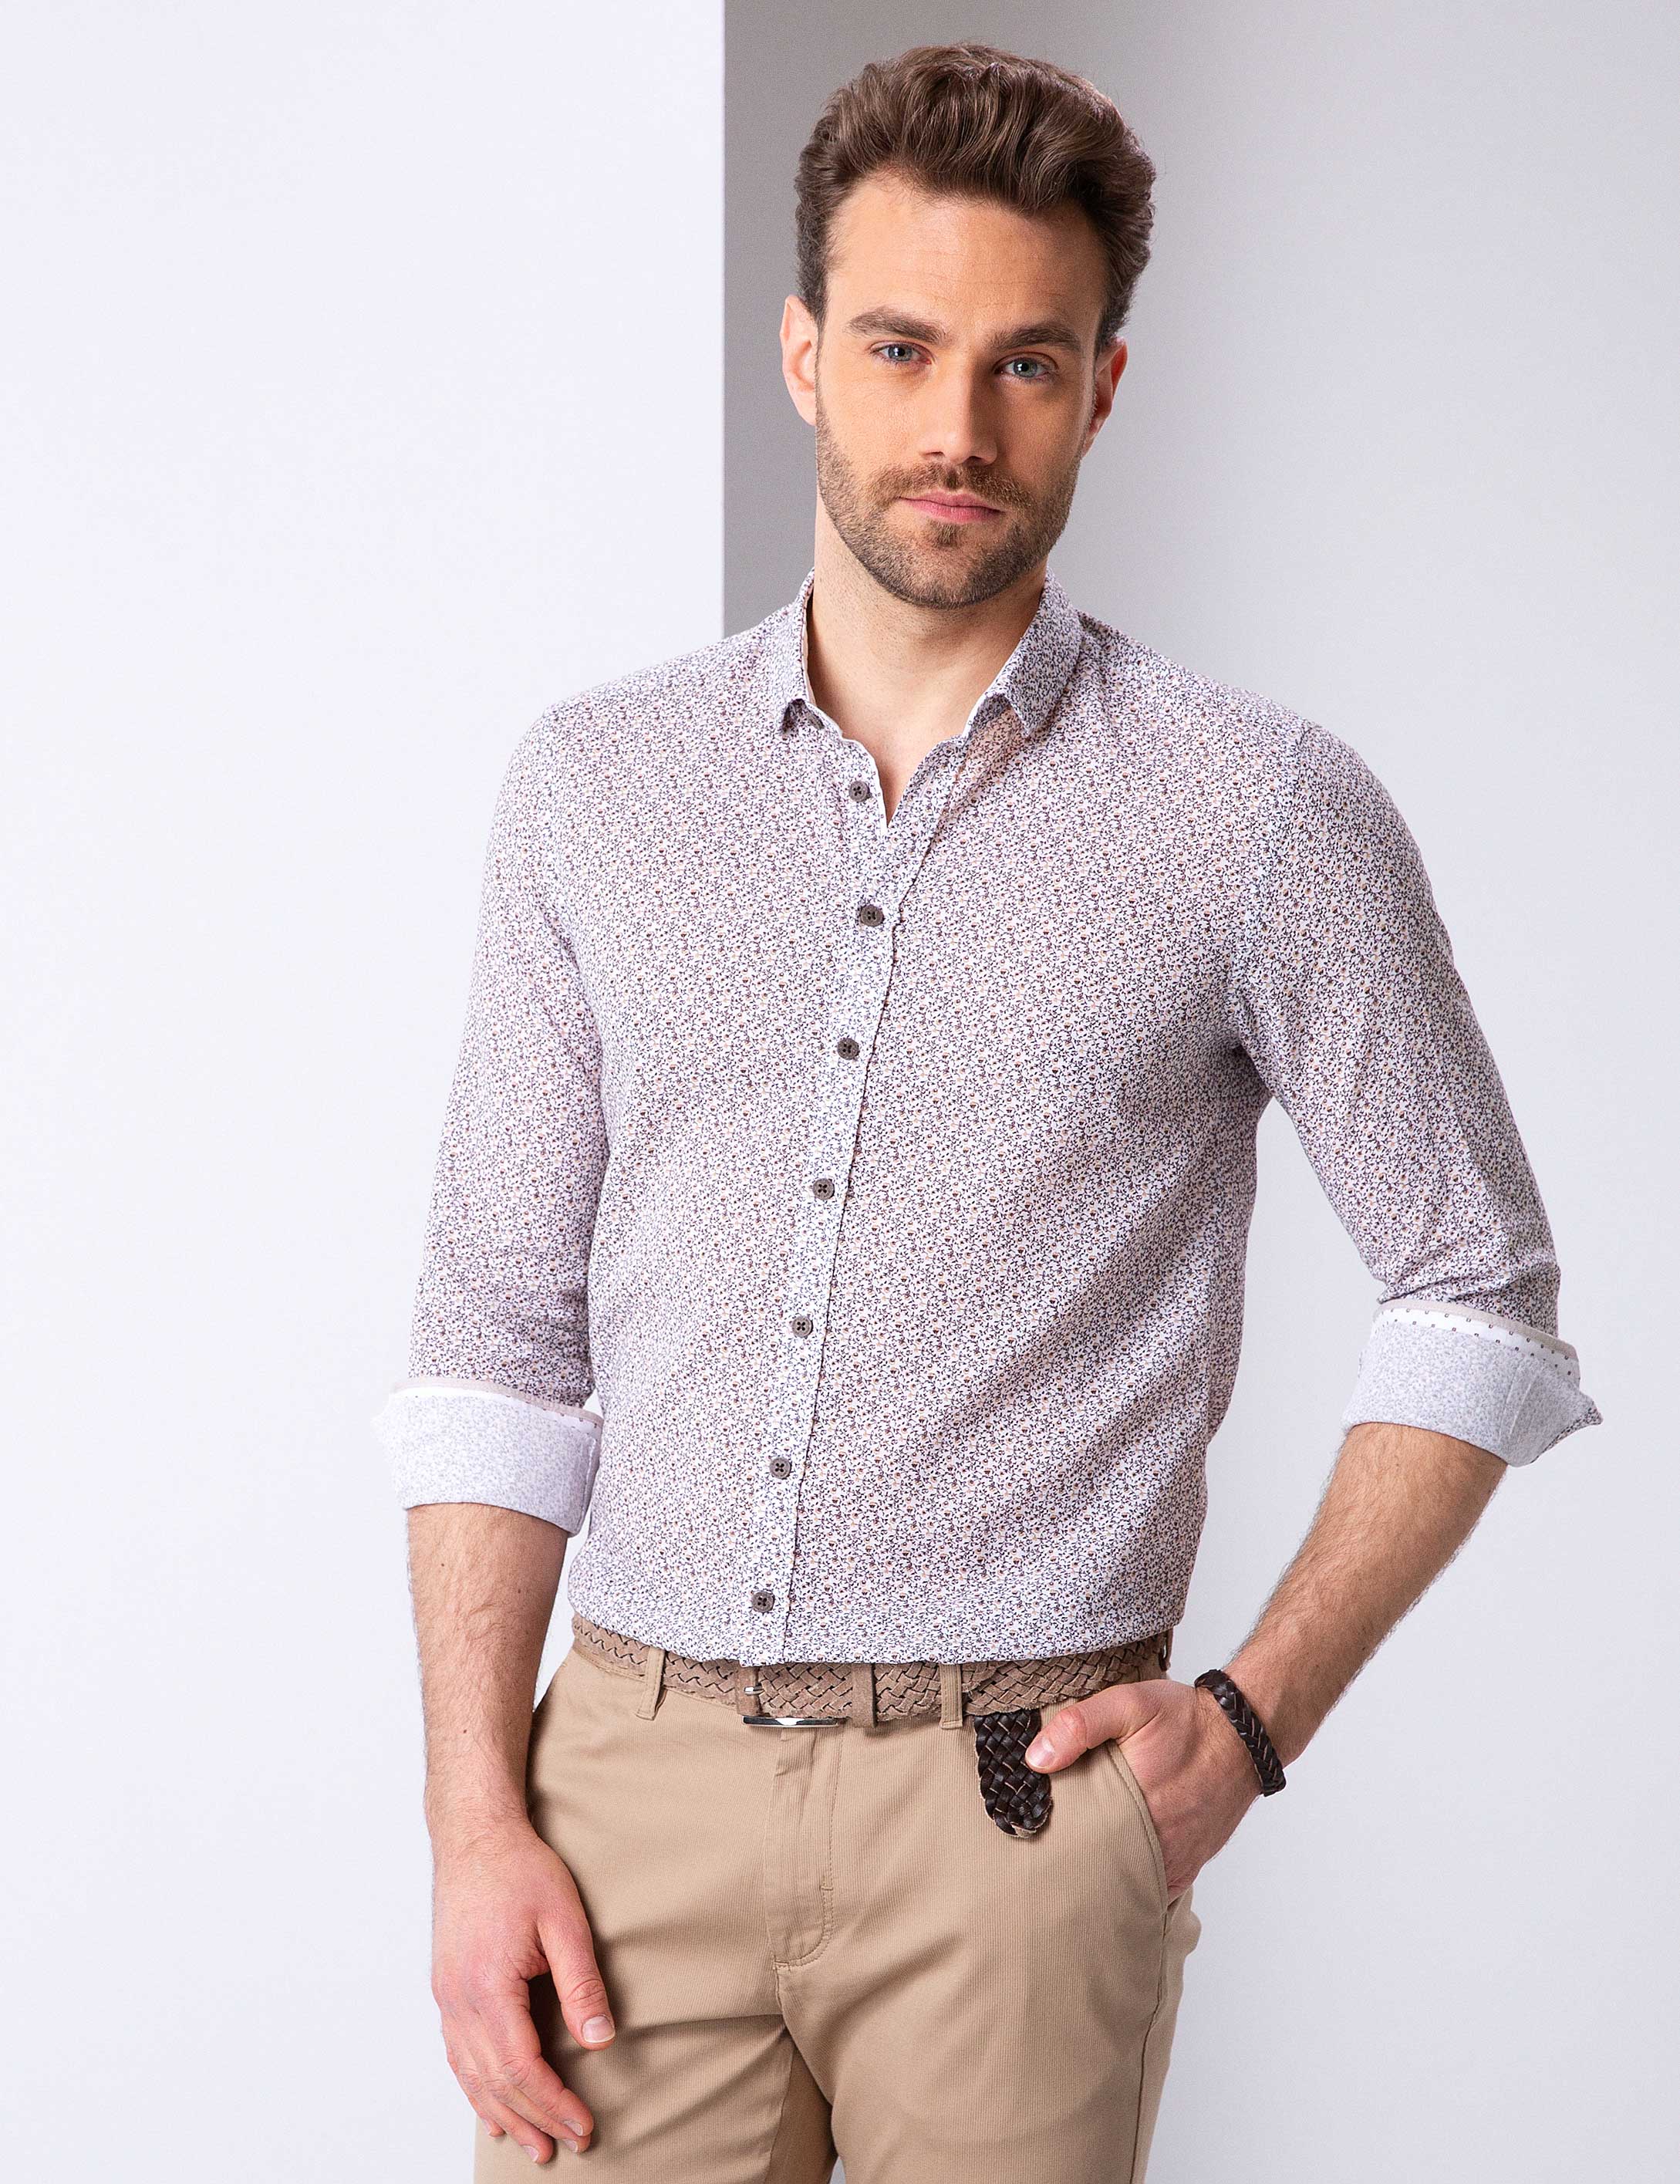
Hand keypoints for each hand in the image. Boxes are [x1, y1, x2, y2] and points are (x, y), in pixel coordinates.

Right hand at [430, 1815, 615, 2161]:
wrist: (475, 1835)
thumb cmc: (520, 1869)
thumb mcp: (564, 1920)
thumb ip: (581, 1984)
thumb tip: (600, 2042)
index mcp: (488, 1986)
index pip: (522, 2067)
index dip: (553, 2103)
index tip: (582, 2126)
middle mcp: (459, 1998)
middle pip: (495, 2080)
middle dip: (533, 2118)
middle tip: (567, 2144)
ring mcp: (447, 1994)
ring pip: (470, 2074)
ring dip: (502, 2112)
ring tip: (531, 2143)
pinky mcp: (446, 1986)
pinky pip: (456, 2053)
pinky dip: (475, 2086)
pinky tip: (490, 2105)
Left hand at [1024, 1677, 1259, 1898]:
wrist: (1242, 1734)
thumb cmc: (1184, 1718)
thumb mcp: (1129, 1704)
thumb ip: (1079, 1726)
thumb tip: (1036, 1759)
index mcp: (1133, 1808)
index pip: (1078, 1846)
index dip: (1053, 1847)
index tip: (1033, 1843)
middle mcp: (1157, 1844)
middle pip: (1100, 1873)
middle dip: (1074, 1868)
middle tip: (1047, 1859)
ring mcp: (1175, 1860)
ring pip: (1126, 1884)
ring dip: (1103, 1877)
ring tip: (1077, 1866)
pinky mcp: (1187, 1866)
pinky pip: (1153, 1887)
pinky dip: (1132, 1881)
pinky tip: (1113, 1868)